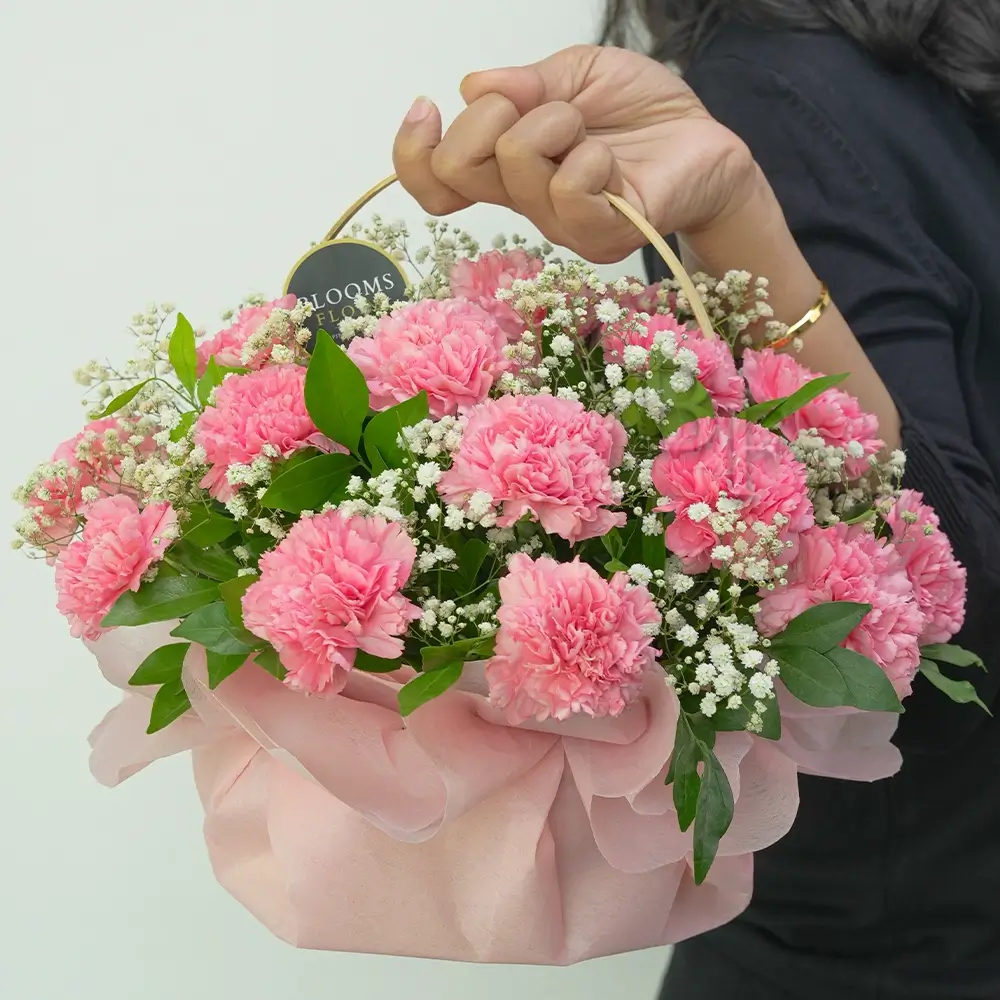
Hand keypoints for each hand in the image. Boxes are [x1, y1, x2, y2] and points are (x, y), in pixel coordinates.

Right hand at [392, 45, 761, 262]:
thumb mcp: (575, 74)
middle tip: (541, 109)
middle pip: (455, 172)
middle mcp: (523, 203)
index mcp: (505, 168)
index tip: (427, 107)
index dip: (412, 152)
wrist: (704, 140)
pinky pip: (568, 190)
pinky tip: (610, 159)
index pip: (432, 184)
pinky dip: (588, 155)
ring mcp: (559, 225)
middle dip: (489, 116)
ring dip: (556, 121)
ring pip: (514, 163)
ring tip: (589, 128)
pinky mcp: (601, 235)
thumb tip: (472, 88)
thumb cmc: (639, 112)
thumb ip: (522, 84)